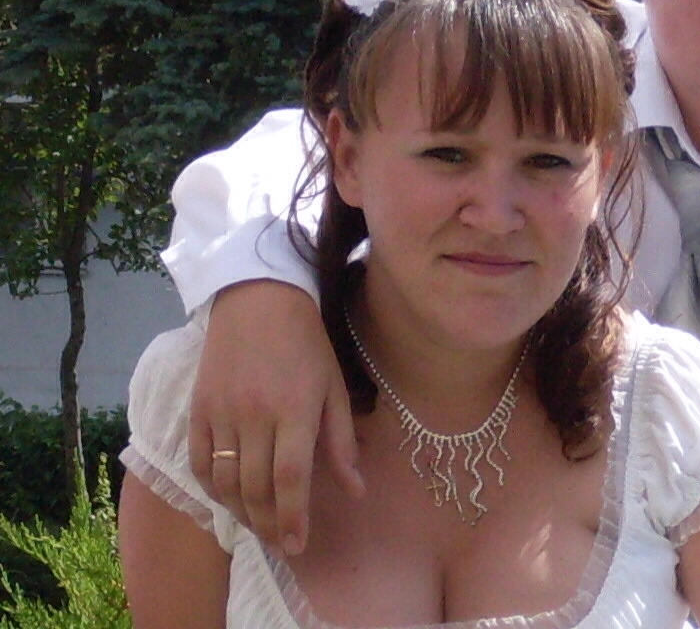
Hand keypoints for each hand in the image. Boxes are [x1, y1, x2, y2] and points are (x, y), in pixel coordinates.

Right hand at [188, 280, 363, 554]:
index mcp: (295, 409)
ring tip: (258, 526)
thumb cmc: (307, 344)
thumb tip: (355, 490)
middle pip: (256, 487)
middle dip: (269, 524)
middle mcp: (255, 415)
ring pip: (225, 481)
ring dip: (241, 512)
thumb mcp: (335, 387)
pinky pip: (199, 463)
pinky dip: (212, 489)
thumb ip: (341, 442)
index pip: (291, 478)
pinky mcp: (198, 409)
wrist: (258, 300)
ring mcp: (221, 413)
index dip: (293, 517)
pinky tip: (228, 500)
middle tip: (281, 543)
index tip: (298, 545)